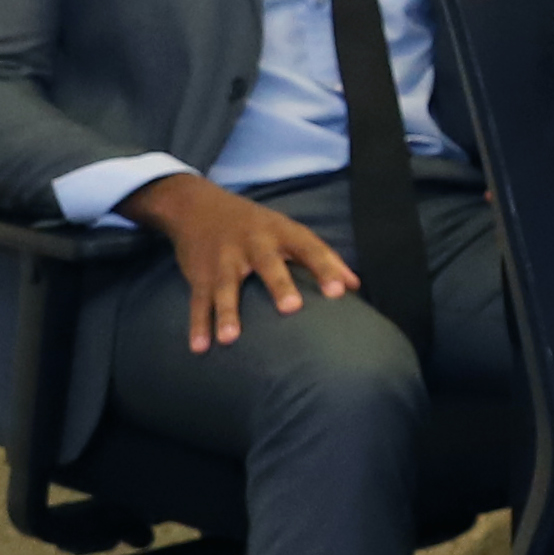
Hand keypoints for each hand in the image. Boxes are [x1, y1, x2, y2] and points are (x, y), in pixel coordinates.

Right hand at [141, 172, 353, 353]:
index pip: (309, 249)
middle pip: (268, 264)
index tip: (340, 292)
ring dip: (227, 313)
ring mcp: (224, 260)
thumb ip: (323, 258)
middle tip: (291, 308)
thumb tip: (355, 286)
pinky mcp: (200, 275)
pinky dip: (198, 325)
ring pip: (226, 287)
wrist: (198, 207)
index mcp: (282, 233)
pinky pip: (199, 301)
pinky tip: (200, 347)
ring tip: (230, 339)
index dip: (326, 269)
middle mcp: (253, 244)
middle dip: (279, 285)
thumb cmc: (258, 225)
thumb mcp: (290, 232)